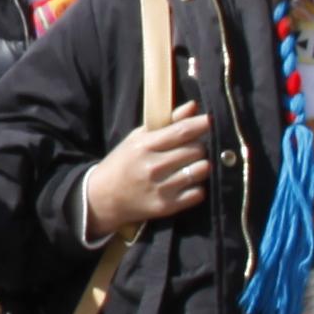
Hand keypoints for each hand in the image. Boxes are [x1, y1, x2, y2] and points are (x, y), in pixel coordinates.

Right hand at [77, 103, 213, 241]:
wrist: (102, 198)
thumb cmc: (123, 163)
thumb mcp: (138, 138)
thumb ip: (168, 121)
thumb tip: (194, 106)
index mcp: (145, 145)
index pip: (182, 131)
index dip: (201, 124)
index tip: (210, 120)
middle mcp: (153, 166)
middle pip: (196, 150)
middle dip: (199, 147)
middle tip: (192, 149)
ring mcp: (161, 188)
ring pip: (201, 170)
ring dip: (201, 166)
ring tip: (191, 166)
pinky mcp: (166, 207)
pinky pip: (198, 193)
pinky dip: (198, 187)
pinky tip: (187, 183)